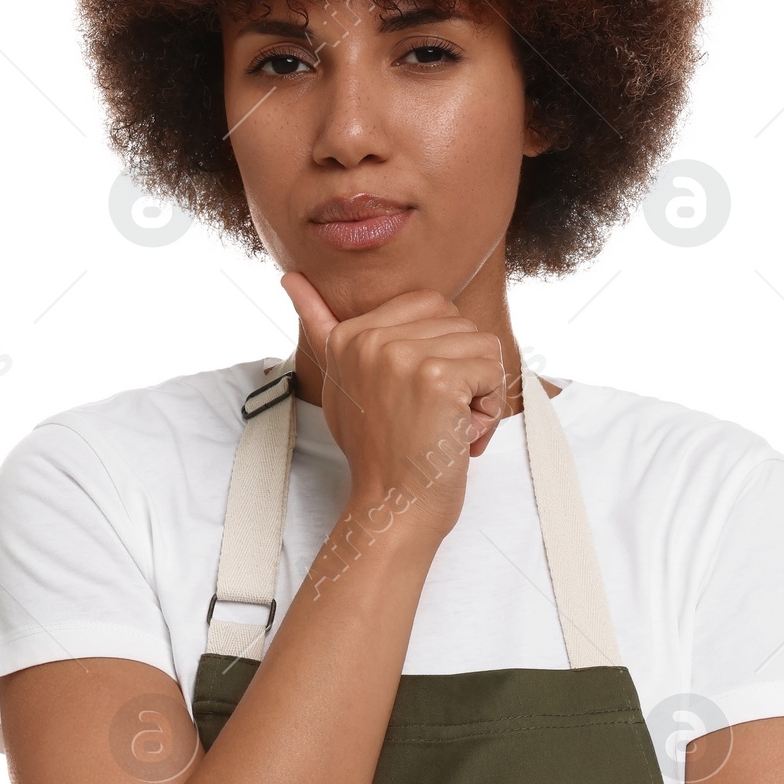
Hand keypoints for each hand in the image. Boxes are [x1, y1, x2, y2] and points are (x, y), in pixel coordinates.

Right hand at [281, 274, 507, 541]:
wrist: (394, 506)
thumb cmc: (379, 452)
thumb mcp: (340, 383)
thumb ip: (321, 328)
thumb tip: (290, 276)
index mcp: (349, 335)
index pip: (430, 305)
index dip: (440, 351)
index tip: (416, 397)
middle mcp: (371, 339)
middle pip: (458, 321)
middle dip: (463, 369)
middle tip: (433, 414)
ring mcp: (403, 356)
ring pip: (481, 345)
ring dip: (479, 391)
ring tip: (445, 424)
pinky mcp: (438, 377)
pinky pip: (493, 369)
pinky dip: (489, 407)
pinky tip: (460, 433)